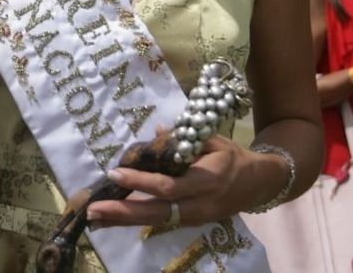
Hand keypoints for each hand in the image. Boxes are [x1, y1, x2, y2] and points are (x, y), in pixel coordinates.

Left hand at [85, 135, 247, 228]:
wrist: (258, 184)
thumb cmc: (232, 157)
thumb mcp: (213, 139)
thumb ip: (185, 137)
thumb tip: (156, 129)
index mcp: (206, 179)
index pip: (169, 185)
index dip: (141, 181)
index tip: (115, 173)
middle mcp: (199, 204)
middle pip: (157, 212)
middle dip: (123, 212)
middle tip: (94, 209)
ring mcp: (195, 217)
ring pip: (155, 221)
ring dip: (123, 221)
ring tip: (95, 218)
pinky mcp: (190, 222)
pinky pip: (159, 222)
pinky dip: (135, 221)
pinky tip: (112, 220)